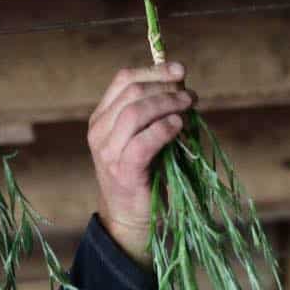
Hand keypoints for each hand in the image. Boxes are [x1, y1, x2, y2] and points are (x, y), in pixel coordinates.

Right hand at [88, 62, 194, 266]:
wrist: (129, 219)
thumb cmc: (142, 176)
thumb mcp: (143, 137)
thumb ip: (155, 113)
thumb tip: (183, 87)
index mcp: (101, 118)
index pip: (124, 80)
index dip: (154, 70)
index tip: (180, 71)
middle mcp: (99, 131)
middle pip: (133, 92)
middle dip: (166, 88)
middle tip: (190, 95)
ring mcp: (108, 152)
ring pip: (136, 112)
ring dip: (168, 104)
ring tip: (189, 107)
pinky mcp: (122, 171)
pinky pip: (144, 141)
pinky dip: (164, 128)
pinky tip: (179, 126)